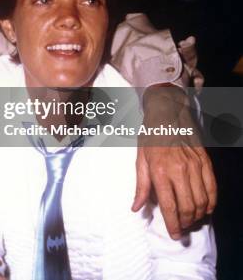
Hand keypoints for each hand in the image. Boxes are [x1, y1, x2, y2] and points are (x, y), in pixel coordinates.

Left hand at [132, 85, 216, 238]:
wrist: (167, 114)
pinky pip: (212, 188)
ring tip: (190, 220)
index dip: (173, 223)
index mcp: (160, 170)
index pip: (169, 205)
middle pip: (188, 206)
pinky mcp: (205, 162)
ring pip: (202, 200)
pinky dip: (211, 202)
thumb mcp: (140, 160)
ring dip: (198, 215)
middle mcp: (179, 169)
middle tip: (181, 228)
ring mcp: (195, 166)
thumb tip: (136, 207)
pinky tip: (206, 209)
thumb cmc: (150, 137)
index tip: (174, 234)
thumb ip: (141, 186)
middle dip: (185, 222)